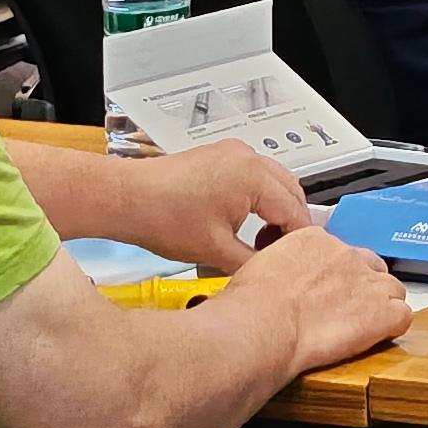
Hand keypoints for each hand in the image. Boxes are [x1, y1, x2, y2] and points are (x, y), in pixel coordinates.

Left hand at [120, 137, 313, 265]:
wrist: (129, 199)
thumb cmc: (163, 218)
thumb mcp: (216, 251)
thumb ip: (254, 263)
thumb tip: (274, 273)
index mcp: (253, 176)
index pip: (294, 211)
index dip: (299, 241)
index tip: (298, 262)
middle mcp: (248, 157)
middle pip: (291, 192)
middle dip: (291, 224)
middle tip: (283, 255)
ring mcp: (234, 153)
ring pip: (275, 182)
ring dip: (277, 210)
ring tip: (265, 243)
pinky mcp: (221, 156)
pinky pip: (255, 175)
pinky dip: (260, 198)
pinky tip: (247, 223)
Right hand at [230, 224, 410, 370]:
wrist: (263, 324)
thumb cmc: (252, 305)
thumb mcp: (260, 269)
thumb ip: (280, 268)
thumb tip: (276, 281)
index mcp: (315, 240)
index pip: (341, 253)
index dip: (338, 276)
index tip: (328, 292)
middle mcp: (345, 255)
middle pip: (371, 267)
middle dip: (364, 288)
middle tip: (347, 310)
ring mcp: (367, 283)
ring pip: (392, 290)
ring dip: (382, 307)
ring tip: (362, 327)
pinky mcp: (381, 313)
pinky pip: (403, 316)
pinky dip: (393, 327)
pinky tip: (378, 337)